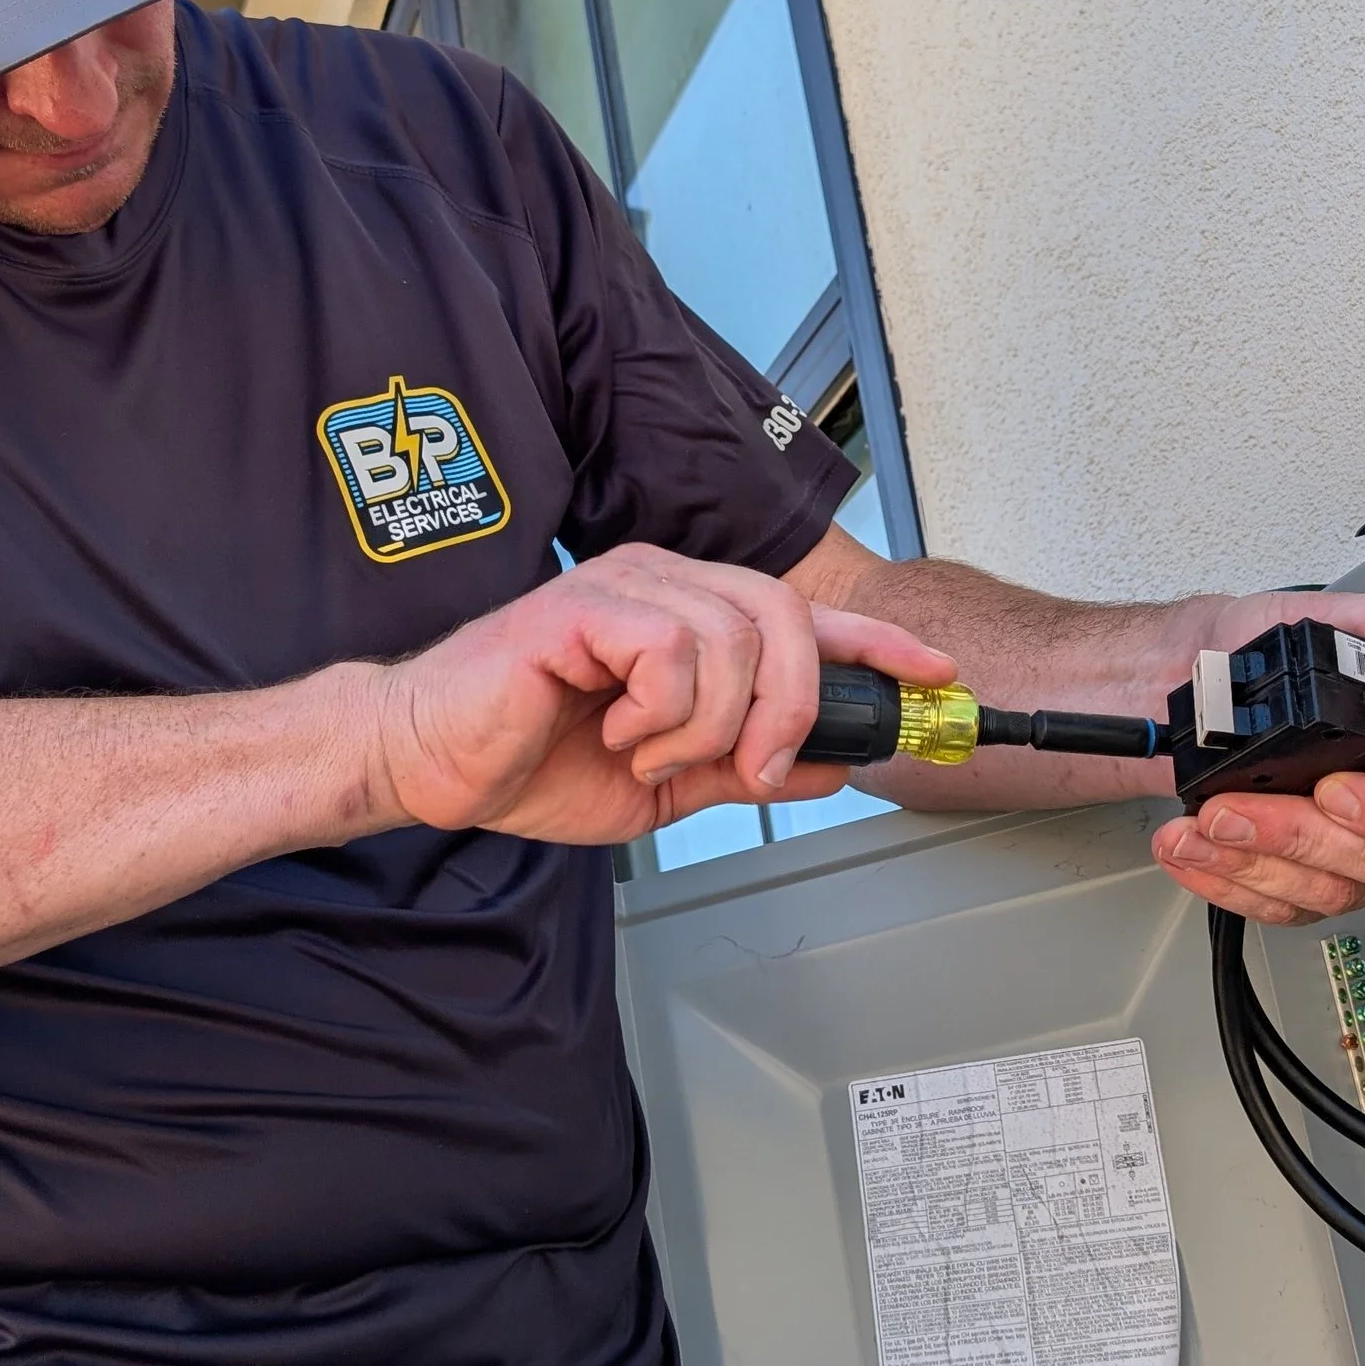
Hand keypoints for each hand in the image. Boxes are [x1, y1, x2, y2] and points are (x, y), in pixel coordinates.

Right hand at [363, 542, 956, 847]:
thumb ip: (743, 769)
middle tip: (752, 772)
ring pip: (737, 642)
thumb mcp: (663, 782)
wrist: (429, 762)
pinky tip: (618, 730)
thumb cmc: (526, 757)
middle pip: (789, 619)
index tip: (934, 672)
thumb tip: (830, 767)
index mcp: (688, 616)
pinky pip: (674, 650)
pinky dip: (662, 712)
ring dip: (709, 726)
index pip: (807, 611)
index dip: (877, 639)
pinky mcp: (583, 606)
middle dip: (793, 708)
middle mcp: (665, 583)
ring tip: (648, 753)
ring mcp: (624, 585)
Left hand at [1150, 589, 1364, 926]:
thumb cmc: (1258, 645)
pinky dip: (1228, 884)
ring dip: (1254, 863)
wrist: (1182, 673)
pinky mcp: (1302, 878)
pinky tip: (1192, 852)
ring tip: (1202, 824)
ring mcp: (1352, 849)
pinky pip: (1282, 905)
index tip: (1337, 790)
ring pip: (1329, 891)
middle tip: (1235, 807)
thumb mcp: (1332, 613)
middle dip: (1299, 836)